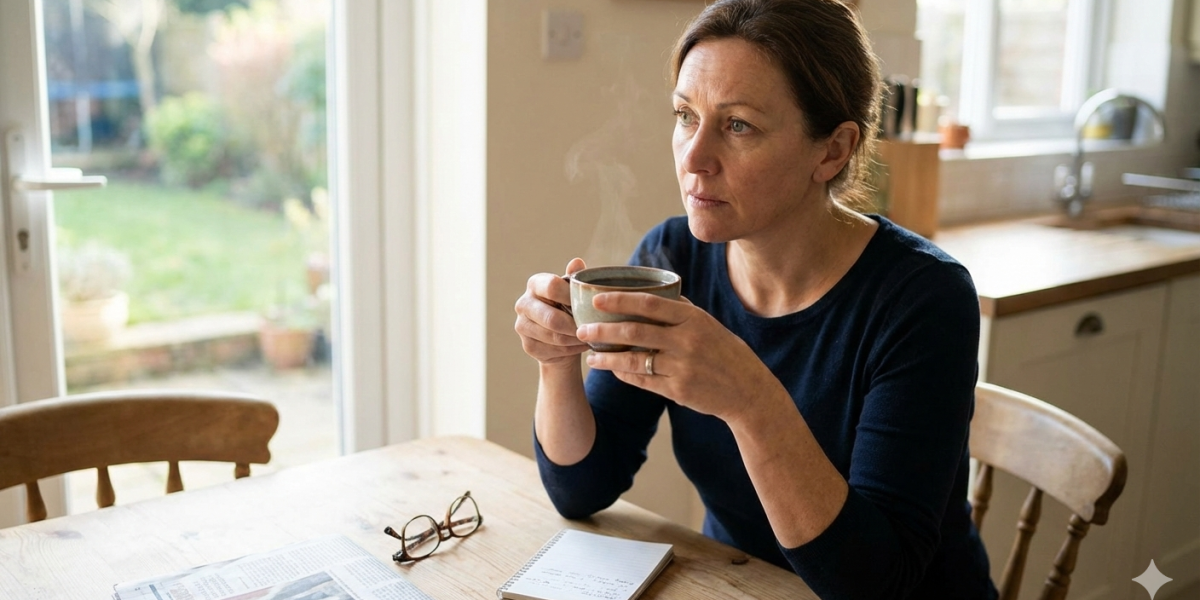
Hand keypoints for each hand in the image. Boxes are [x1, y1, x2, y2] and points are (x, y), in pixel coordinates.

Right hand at [514, 258, 589, 365]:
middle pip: (552, 318)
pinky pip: (554, 350)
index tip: (589, 304)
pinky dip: (571, 349)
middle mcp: (523, 303)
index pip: (552, 287)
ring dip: (575, 338)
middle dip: (575, 325)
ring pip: (554, 336)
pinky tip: (580, 345)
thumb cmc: (569, 307)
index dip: (571, 297)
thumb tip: (577, 262)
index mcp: (535, 284)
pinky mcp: (527, 345)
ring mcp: (522, 325)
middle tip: (592, 328)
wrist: (560, 337)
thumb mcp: (573, 292)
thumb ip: (574, 278)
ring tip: (589, 336)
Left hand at [577, 292, 784, 422]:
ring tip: (591, 356)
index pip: (649, 303)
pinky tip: (612, 371)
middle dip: (603, 330)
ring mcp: (682, 366)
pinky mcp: (678, 389)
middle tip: (581, 328)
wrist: (748, 391)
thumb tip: (653, 295)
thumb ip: (682, 312)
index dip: (619, 300)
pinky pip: (643, 381)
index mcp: (693, 318)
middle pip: (635, 331)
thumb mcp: (709, 325)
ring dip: (608, 358)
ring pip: (634, 360)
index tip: (596, 298)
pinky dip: (624, 375)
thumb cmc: (726, 353)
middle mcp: (686, 340)